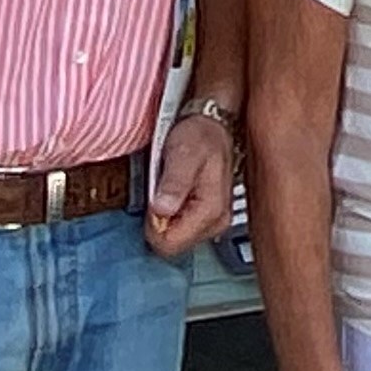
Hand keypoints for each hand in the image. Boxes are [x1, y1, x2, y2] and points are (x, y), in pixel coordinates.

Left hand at [145, 112, 235, 256]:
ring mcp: (214, 222)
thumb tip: (162, 210)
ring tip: (168, 189)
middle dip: (158, 222)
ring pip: (175, 240)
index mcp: (211, 209)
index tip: (154, 198)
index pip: (170, 243)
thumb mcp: (183, 152)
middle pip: (172, 246)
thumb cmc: (199, 135)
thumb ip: (174, 182)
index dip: (152, 224)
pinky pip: (180, 231)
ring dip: (164, 218)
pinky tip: (175, 194)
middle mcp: (217, 221)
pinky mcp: (208, 219)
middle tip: (161, 191)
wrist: (212, 125)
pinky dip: (171, 216)